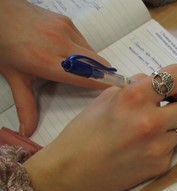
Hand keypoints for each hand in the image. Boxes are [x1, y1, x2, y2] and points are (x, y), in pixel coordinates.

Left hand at [0, 0, 110, 135]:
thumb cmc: (4, 44)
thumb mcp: (14, 77)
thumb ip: (26, 105)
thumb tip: (28, 131)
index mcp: (45, 61)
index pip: (84, 77)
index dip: (101, 85)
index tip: (114, 93)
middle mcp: (58, 44)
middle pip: (96, 64)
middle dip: (102, 76)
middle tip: (104, 86)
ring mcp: (64, 30)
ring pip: (92, 53)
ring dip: (92, 63)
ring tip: (82, 70)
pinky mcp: (66, 21)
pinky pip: (84, 41)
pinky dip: (83, 50)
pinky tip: (71, 54)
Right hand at [23, 63, 176, 190]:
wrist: (75, 172)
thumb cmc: (85, 132)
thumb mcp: (107, 98)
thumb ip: (136, 87)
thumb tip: (158, 83)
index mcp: (135, 97)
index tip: (172, 86)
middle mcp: (151, 121)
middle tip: (167, 106)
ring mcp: (159, 146)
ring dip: (176, 124)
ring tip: (154, 127)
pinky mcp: (162, 164)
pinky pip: (174, 148)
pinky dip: (164, 144)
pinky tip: (144, 146)